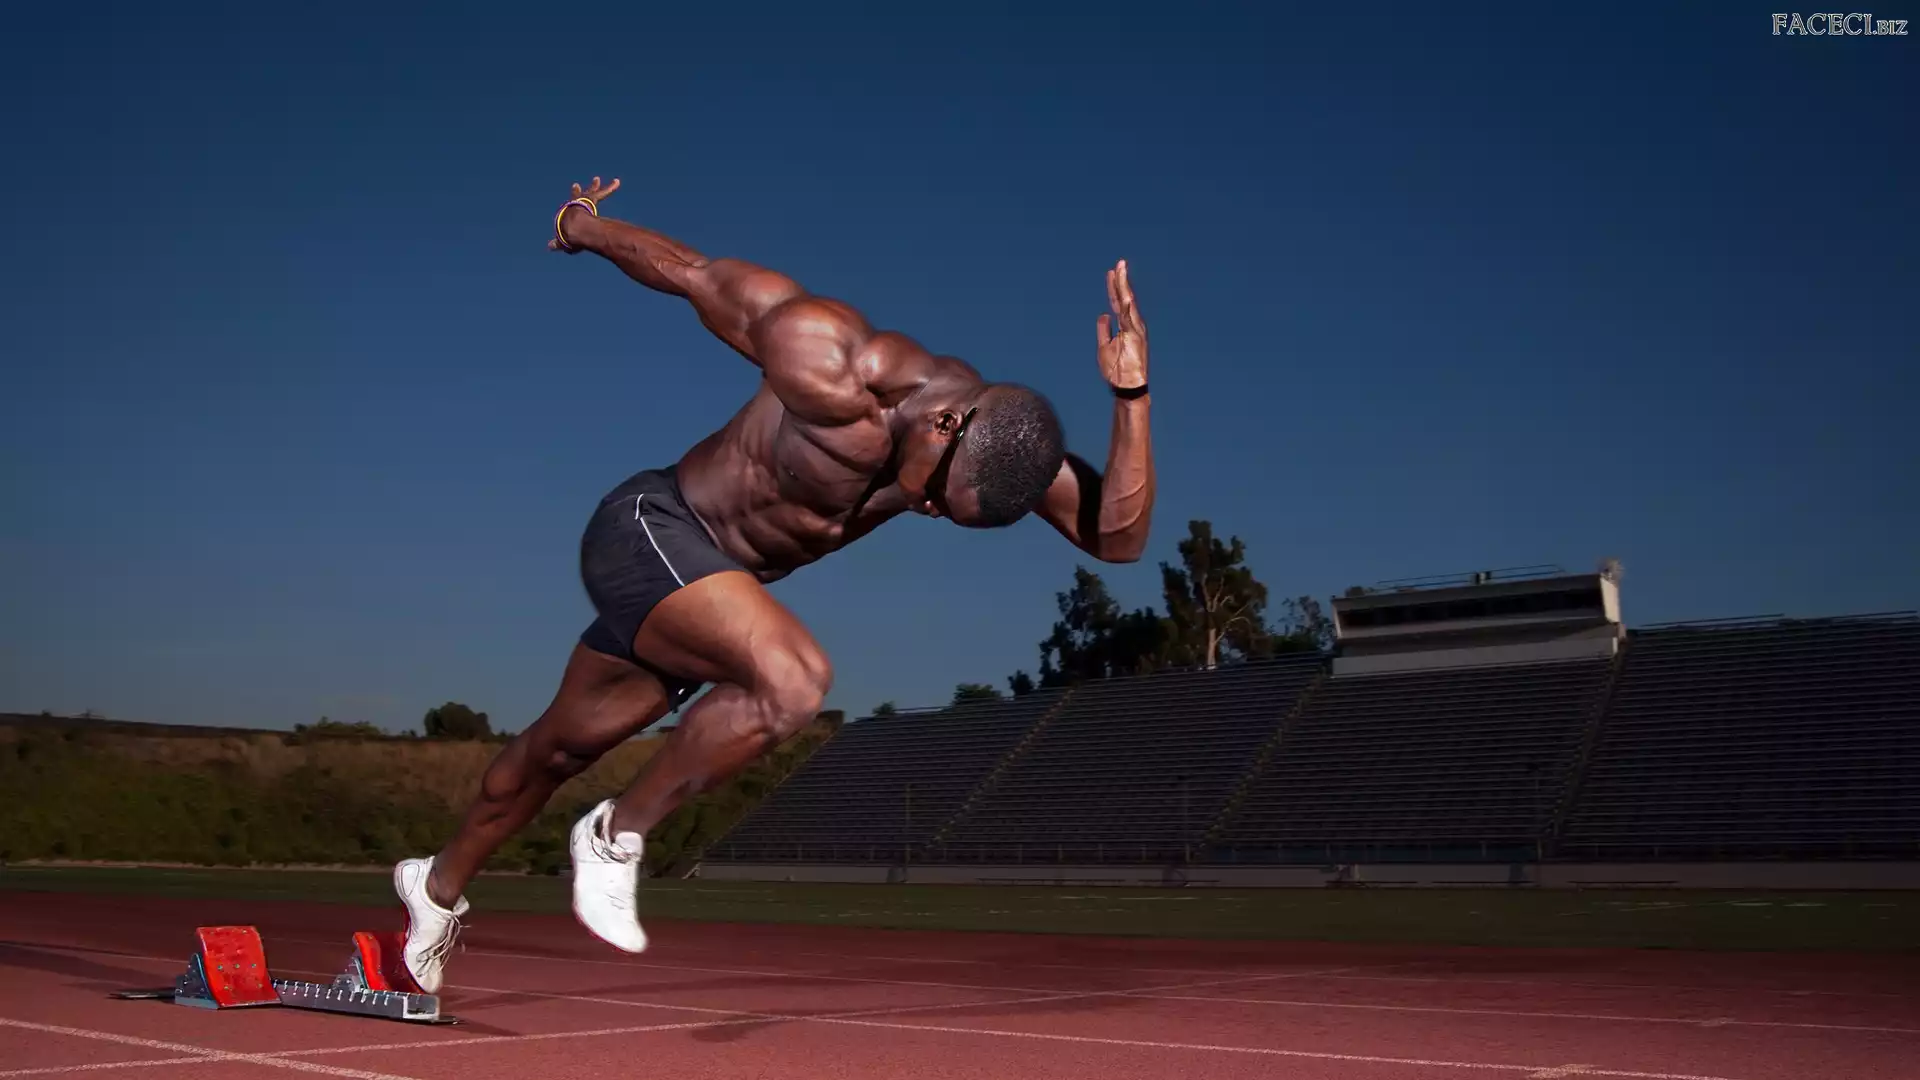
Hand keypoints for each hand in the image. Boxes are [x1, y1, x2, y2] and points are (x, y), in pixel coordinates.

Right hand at [549, 176, 620, 251]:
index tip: (570, 198)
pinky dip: (610, 188)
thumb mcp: (562, 240)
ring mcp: (584, 201)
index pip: (570, 209)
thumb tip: (550, 246)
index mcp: (567, 214)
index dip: (570, 206)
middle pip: (580, 197)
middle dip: (581, 192)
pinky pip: (603, 192)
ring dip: (595, 186)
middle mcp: (575, 204)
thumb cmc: (567, 234)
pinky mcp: (591, 199)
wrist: (573, 226)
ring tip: (597, 179)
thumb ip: (558, 243)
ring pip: (591, 192)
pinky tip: (617, 182)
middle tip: (580, 185)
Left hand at [1095, 260, 1146, 391]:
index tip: (1112, 272)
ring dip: (1124, 286)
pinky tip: (1124, 291)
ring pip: (1129, 303)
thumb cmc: (1117, 369)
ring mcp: (1136, 329)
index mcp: (1125, 326)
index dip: (1114, 287)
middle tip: (1119, 263)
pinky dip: (1127, 304)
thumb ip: (1104, 330)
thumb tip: (1103, 314)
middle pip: (1125, 298)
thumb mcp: (1104, 346)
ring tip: (1120, 270)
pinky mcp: (1137, 336)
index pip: (1118, 302)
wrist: (1127, 387)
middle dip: (1121, 280)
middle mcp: (1133, 324)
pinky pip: (1130, 317)